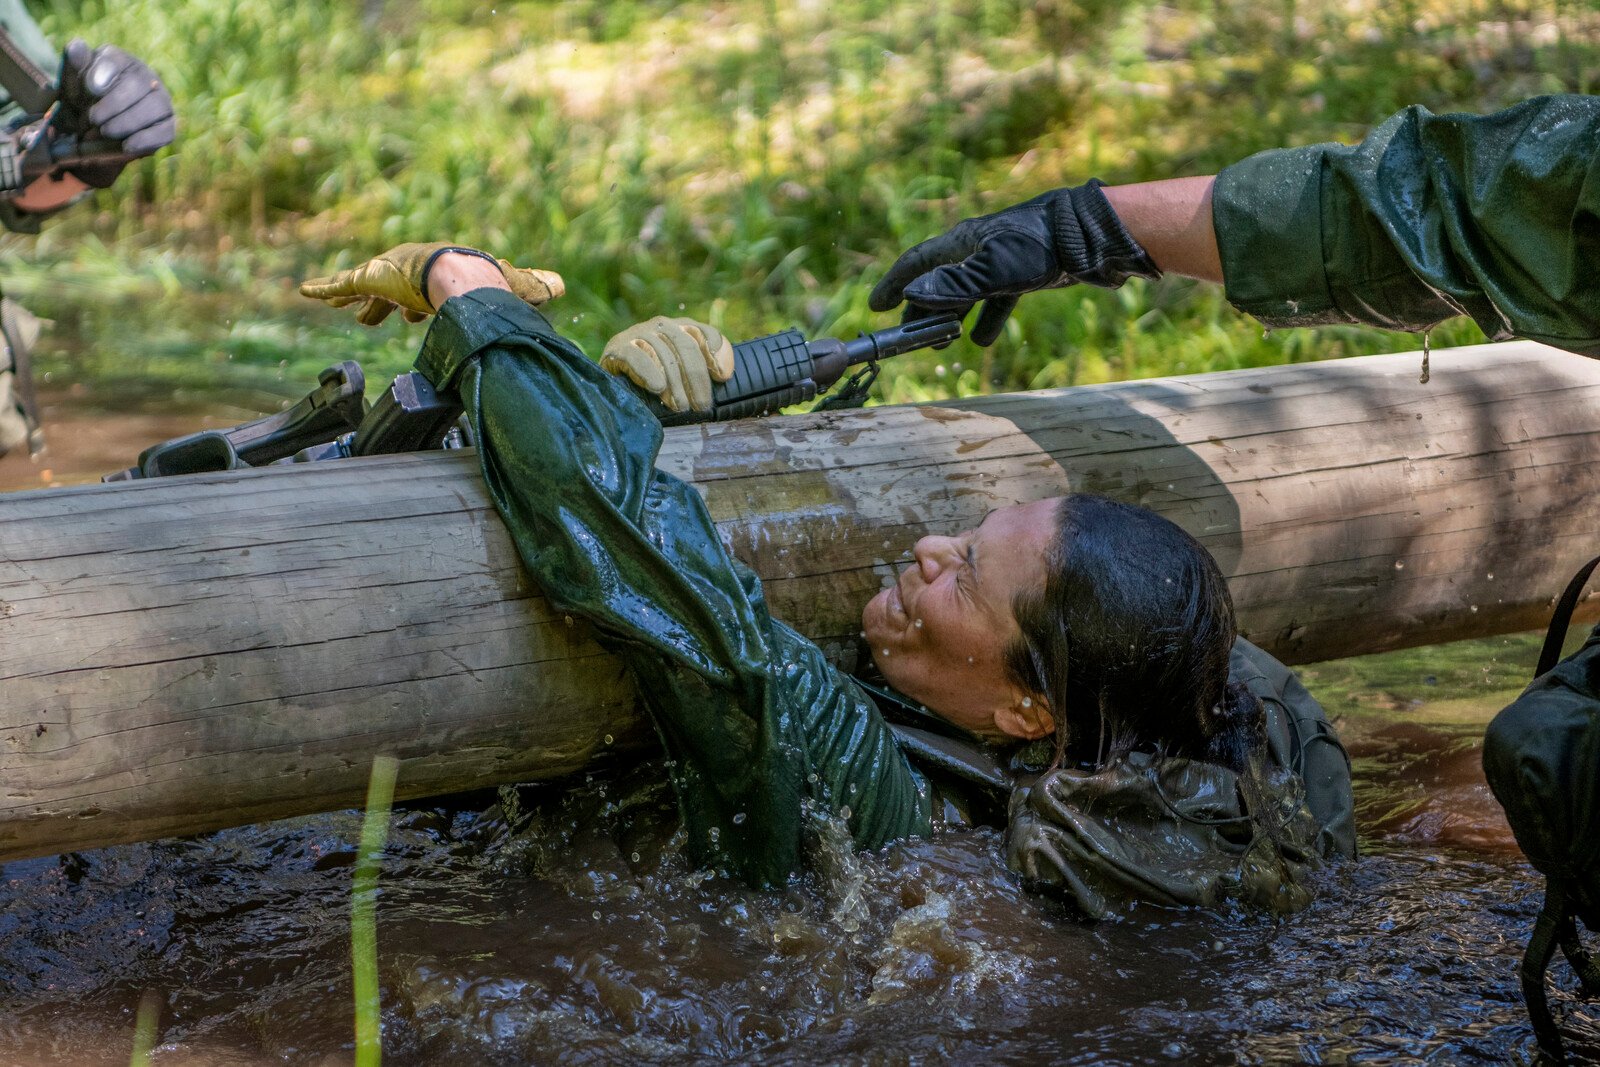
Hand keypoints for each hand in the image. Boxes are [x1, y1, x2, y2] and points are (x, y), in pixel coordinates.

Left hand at [54, 40, 176, 187]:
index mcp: (119, 61)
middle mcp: (146, 77)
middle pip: (139, 84)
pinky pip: (165, 131)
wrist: (93, 130)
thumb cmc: (82, 100)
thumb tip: (77, 47)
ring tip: (106, 132)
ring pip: (155, 107)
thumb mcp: (72, 81)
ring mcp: (161, 101)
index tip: (92, 89)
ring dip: (128, 122)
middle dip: (114, 104)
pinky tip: (126, 145)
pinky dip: (145, 139)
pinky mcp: (167, 126)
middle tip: (93, 119)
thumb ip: (74, 63)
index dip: (105, 73)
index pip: (116, 61)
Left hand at [299, 242, 563, 324]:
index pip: (426, 291)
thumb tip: (560, 286)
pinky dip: (323, 289)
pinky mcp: (369, 278)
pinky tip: (304, 291)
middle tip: (377, 318)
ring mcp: (388, 274)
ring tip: (347, 312)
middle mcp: (412, 271)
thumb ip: (534, 285)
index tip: (414, 317)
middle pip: (395, 291)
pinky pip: (340, 284)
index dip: (420, 305)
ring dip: (358, 301)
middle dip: (386, 305)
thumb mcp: (515, 285)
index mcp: (441, 275)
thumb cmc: (487, 282)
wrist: (463, 278)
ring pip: (367, 289)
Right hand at [600, 316, 733, 412]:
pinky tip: (656, 387)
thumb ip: (703, 372)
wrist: (609, 384)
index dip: (717, 352)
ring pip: (663, 354)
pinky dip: (648, 371)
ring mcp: (638, 333)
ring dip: (674, 384)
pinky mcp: (617, 347)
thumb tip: (723, 374)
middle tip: (701, 406)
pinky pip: (635, 356)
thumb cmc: (653, 383)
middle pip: (686, 347)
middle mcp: (661, 326)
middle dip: (696, 378)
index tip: (722, 377)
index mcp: (680, 328)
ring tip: (681, 407)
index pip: (704, 333)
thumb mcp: (681, 376)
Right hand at [868, 181, 1160, 345]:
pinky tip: (981, 340)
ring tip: (941, 344)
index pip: (917, 263)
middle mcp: (976, 249)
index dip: (895, 285)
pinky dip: (985, 319)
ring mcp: (1000, 260)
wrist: (1089, 236)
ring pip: (964, 293)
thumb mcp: (993, 269)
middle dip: (921, 310)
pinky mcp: (1023, 272)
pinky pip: (994, 299)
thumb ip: (954, 284)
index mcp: (962, 242)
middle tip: (909, 337)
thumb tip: (913, 295)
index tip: (876, 307)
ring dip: (950, 318)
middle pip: (938, 281)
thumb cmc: (1039, 247)